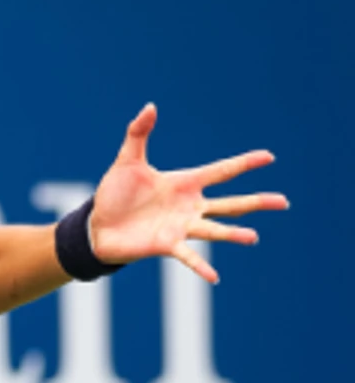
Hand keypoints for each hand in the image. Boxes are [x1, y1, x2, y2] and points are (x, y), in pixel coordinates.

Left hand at [89, 103, 288, 283]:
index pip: (220, 171)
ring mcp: (180, 227)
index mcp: (184, 183)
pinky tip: (215, 277)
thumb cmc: (115, 194)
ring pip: (214, 230)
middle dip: (256, 202)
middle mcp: (189, 206)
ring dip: (233, 234)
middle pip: (229, 204)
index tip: (269, 157)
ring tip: (253, 237)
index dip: (243, 163)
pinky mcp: (166, 245)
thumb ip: (138, 134)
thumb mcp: (127, 160)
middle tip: (285, 202)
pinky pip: (188, 256)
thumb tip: (150, 106)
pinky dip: (201, 266)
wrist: (97, 225)